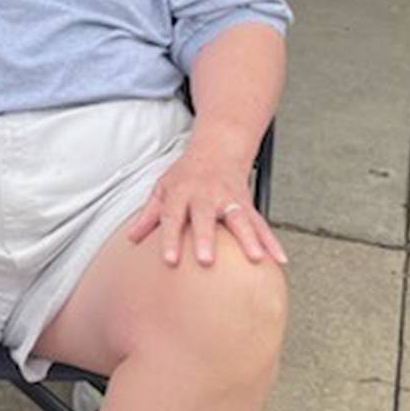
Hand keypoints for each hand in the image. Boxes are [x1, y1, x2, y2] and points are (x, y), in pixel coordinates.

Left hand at [128, 146, 286, 267]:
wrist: (217, 149)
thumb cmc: (185, 175)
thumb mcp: (162, 188)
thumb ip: (149, 214)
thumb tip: (130, 239)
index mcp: (181, 193)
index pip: (172, 216)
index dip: (169, 238)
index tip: (169, 261)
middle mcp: (206, 195)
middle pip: (205, 216)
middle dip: (206, 238)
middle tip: (206, 260)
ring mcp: (229, 198)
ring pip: (240, 218)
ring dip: (248, 238)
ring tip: (255, 259)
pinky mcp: (247, 203)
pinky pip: (261, 223)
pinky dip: (271, 241)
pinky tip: (279, 259)